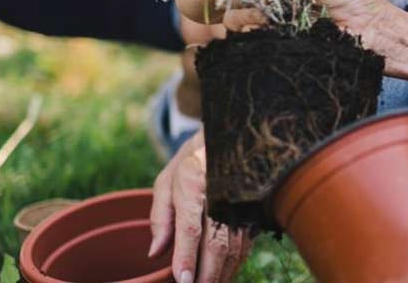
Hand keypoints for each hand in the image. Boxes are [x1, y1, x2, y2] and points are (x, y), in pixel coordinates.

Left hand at [149, 133, 251, 282]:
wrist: (230, 137)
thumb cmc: (191, 163)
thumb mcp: (167, 182)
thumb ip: (160, 217)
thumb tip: (155, 252)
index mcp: (193, 185)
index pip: (191, 228)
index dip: (186, 257)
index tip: (182, 280)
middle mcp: (219, 196)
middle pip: (216, 244)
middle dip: (207, 275)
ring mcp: (239, 203)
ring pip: (234, 248)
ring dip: (222, 273)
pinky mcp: (251, 211)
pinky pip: (245, 244)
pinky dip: (235, 264)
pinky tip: (224, 274)